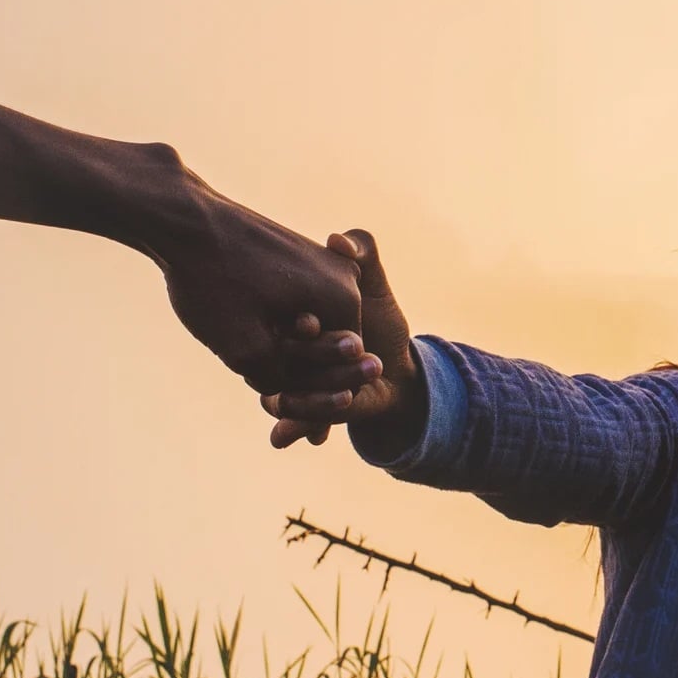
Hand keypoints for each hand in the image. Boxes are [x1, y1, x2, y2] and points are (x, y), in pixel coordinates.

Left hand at [154, 179, 368, 394]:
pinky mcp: (299, 253)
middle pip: (330, 346)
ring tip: (243, 352)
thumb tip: (296, 391)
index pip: (344, 370)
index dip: (312, 399)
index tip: (276, 411)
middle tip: (258, 388)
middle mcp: (345, 277)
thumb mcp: (245, 350)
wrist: (184, 219)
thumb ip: (281, 381)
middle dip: (297, 371)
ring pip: (312, 324)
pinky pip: (298, 301)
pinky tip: (242, 325)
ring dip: (285, 347)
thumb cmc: (214, 283)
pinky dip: (277, 321)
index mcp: (346, 300)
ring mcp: (323, 261)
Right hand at [262, 229, 419, 448]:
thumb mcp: (372, 281)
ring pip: (282, 394)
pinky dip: (291, 427)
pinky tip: (294, 436)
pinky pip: (291, 421)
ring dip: (302, 401)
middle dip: (298, 361)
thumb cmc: (381, 319)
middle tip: (311, 364)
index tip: (310, 322)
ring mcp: (294, 383)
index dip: (300, 321)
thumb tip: (338, 241)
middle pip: (283, 359)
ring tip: (340, 399)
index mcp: (298, 320)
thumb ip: (362, 250)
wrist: (395, 371)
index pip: (291, 318)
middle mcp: (289, 352)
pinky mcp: (305, 411)